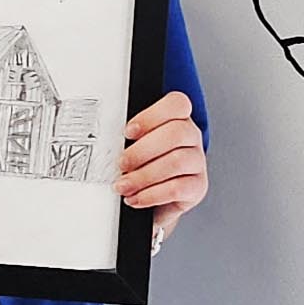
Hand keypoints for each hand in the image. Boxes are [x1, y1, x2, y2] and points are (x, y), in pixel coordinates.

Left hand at [119, 89, 207, 245]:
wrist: (153, 200)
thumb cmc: (141, 166)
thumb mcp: (133, 145)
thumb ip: (126, 138)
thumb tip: (106, 140)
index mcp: (177, 119)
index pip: (177, 104)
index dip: (152, 116)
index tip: (128, 132)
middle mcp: (191, 137)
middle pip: (177, 133)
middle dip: (142, 150)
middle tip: (121, 164)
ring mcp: (197, 161)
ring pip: (176, 162)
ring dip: (144, 175)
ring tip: (124, 185)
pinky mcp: (197, 186)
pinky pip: (177, 188)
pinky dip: (152, 194)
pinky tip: (137, 197)